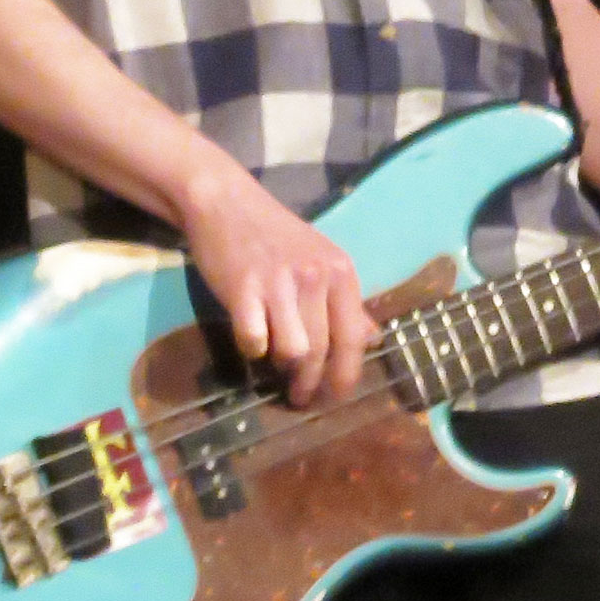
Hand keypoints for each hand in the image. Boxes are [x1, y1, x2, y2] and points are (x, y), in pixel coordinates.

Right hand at [180, 171, 373, 406]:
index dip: (346, 376)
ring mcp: (279, 282)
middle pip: (320, 351)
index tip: (336, 397)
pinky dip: (252, 349)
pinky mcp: (243, 288)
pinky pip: (253, 340)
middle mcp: (315, 276)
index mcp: (341, 271)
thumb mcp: (322, 260)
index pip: (353, 339)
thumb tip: (372, 339)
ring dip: (283, 367)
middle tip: (301, 398)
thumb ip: (346, 302)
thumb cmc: (276, 235)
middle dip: (311, 384)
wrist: (227, 202)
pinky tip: (251, 340)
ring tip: (276, 369)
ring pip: (292, 351)